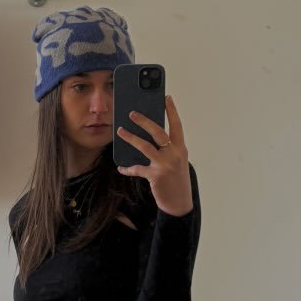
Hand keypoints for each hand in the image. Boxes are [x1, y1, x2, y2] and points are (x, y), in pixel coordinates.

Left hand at [117, 95, 192, 216]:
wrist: (180, 203)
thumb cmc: (176, 179)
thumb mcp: (176, 161)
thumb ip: (167, 148)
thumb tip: (148, 135)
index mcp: (180, 148)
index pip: (177, 125)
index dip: (172, 111)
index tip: (167, 97)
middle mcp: (174, 154)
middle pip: (158, 132)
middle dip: (144, 121)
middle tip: (131, 113)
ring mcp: (165, 164)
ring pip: (145, 146)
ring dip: (131, 138)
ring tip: (120, 131)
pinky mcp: (155, 176)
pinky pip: (137, 168)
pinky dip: (128, 168)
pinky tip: (121, 167)